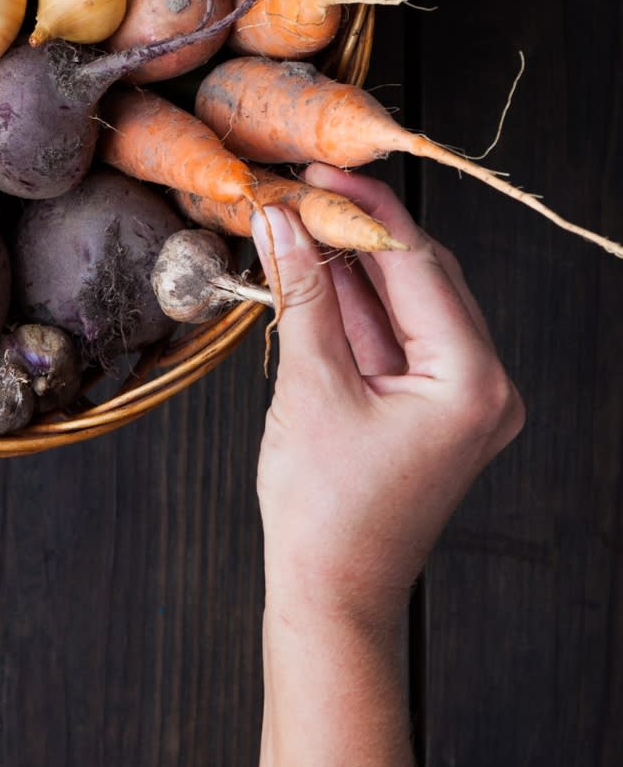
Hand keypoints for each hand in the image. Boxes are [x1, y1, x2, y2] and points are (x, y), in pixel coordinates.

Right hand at [252, 167, 523, 627]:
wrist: (332, 595)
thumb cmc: (326, 510)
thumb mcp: (310, 383)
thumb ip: (302, 290)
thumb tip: (281, 217)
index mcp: (472, 381)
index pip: (418, 264)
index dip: (363, 210)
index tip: (317, 171)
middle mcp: (485, 387)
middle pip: (422, 276)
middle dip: (357, 232)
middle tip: (300, 190)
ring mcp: (463, 400)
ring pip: (409, 303)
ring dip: (353, 266)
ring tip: (295, 222)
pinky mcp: (436, 411)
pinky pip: (400, 338)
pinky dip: (358, 307)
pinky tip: (312, 271)